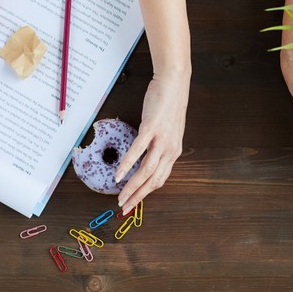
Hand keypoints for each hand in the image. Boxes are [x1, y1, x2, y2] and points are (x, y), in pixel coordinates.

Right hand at [115, 70, 189, 213]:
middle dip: (137, 197)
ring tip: (120, 197)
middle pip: (153, 180)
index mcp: (173, 151)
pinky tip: (118, 174)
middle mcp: (170, 149)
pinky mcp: (151, 128)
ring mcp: (161, 139)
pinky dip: (127, 165)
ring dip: (132, 186)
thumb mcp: (168, 130)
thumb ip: (160, 146)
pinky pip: (138, 151)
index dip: (146, 194)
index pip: (159, 179)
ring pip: (146, 170)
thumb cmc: (168, 105)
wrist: (174, 84)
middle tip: (124, 208)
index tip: (133, 203)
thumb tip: (146, 157)